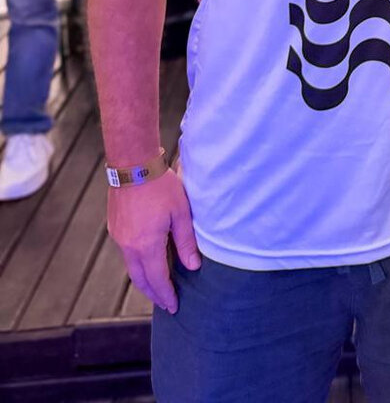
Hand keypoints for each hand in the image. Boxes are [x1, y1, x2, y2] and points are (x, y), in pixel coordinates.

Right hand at [107, 165, 200, 313]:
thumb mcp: (181, 213)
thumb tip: (193, 266)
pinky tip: (147, 259)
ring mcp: (119, 237)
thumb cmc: (160, 185)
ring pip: (131, 267)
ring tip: (157, 285)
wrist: (133, 164)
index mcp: (146, 246)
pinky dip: (138, 263)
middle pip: (140, 280)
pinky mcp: (115, 227)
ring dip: (144, 279)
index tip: (173, 306)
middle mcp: (129, 247)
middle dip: (154, 293)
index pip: (157, 280)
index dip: (166, 295)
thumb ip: (186, 241)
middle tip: (166, 303)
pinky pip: (127, 253)